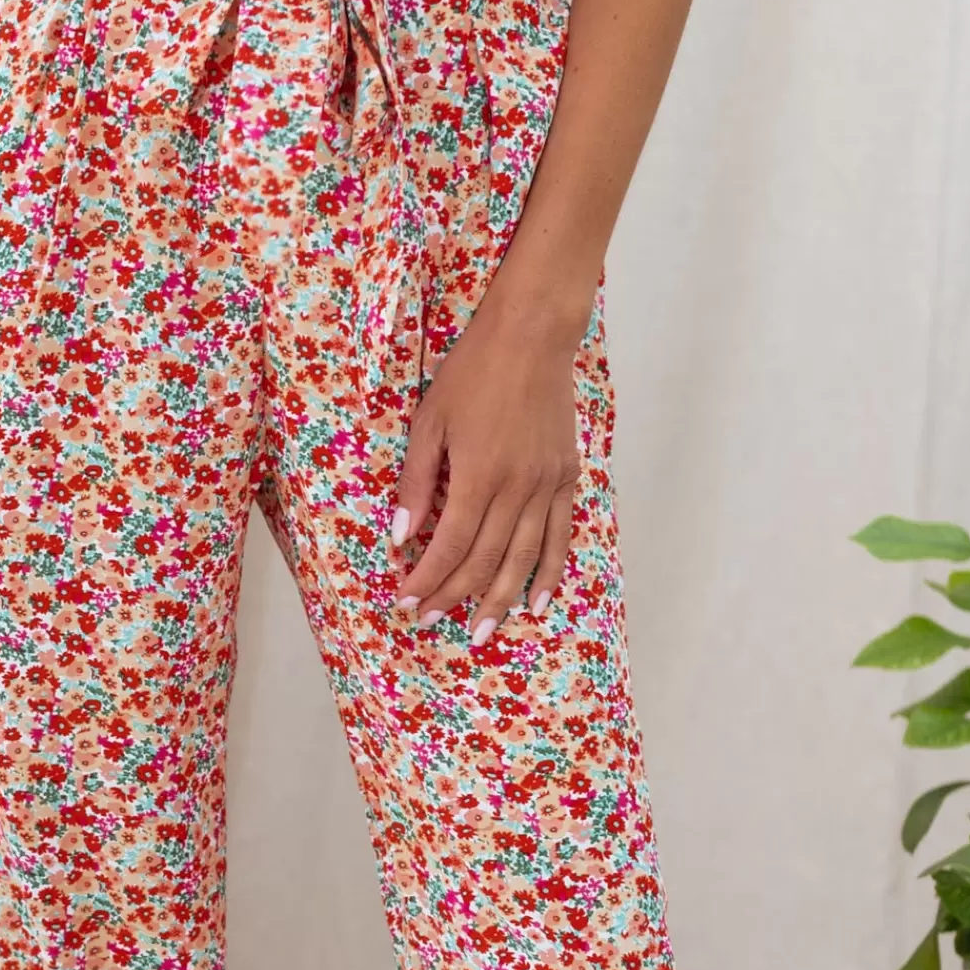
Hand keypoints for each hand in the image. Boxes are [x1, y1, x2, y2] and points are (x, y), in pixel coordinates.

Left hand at [391, 281, 586, 642]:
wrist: (532, 336)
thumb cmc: (472, 372)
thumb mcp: (429, 421)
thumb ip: (418, 482)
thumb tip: (402, 538)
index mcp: (479, 475)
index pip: (450, 545)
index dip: (426, 579)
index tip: (406, 601)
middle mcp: (518, 488)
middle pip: (485, 559)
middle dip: (454, 596)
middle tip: (431, 621)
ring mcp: (548, 485)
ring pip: (525, 558)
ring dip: (501, 600)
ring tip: (484, 632)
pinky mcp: (567, 478)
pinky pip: (560, 537)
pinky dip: (550, 573)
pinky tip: (538, 602)